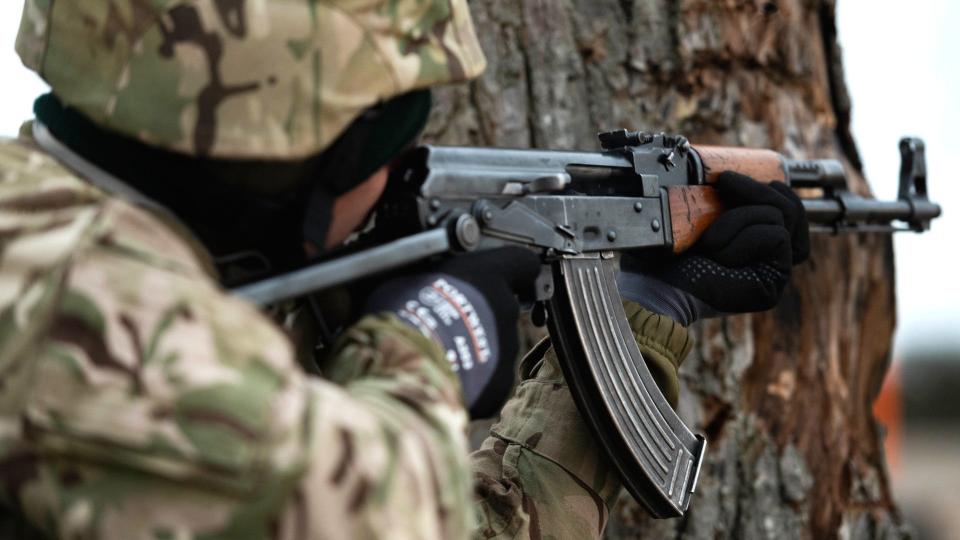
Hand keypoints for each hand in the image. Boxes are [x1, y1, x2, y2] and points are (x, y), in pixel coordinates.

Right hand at [364, 247, 540, 417]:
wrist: (404, 366)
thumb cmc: (402, 318)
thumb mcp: (411, 279)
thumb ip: (437, 280)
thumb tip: (426, 285)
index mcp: (486, 275)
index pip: (523, 262)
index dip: (515, 271)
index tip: (506, 277)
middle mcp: (504, 309)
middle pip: (504, 308)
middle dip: (483, 315)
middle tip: (451, 322)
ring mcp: (506, 348)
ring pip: (497, 344)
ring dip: (475, 347)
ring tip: (442, 352)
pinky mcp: (500, 382)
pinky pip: (489, 376)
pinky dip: (473, 377)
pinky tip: (446, 375)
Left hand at [619, 171, 809, 324]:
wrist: (655, 285)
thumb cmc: (662, 254)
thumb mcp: (689, 214)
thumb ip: (715, 195)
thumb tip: (728, 170)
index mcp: (752, 239)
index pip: (786, 206)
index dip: (770, 188)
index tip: (729, 178)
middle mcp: (768, 256)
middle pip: (790, 207)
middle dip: (755, 189)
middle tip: (724, 184)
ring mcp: (773, 270)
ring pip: (780, 217)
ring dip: (738, 219)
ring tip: (709, 239)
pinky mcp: (773, 283)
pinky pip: (777, 237)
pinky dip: (745, 237)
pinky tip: (719, 254)